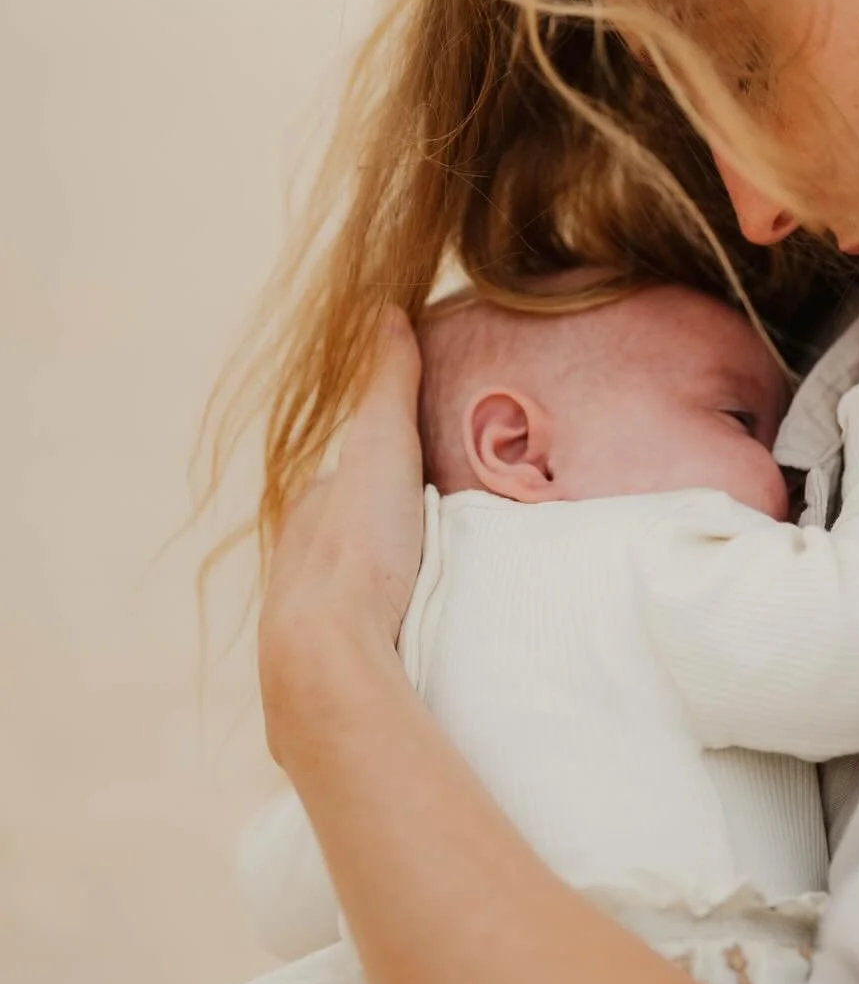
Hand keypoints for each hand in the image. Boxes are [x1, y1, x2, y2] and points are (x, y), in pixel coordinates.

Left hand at [258, 307, 424, 768]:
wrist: (328, 655)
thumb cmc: (356, 547)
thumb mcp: (382, 445)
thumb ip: (388, 384)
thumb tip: (386, 310)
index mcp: (310, 513)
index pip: (344, 484)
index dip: (377, 475)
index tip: (415, 476)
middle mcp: (301, 566)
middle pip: (345, 543)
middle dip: (379, 538)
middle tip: (432, 536)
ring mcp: (313, 625)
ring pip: (351, 598)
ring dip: (381, 594)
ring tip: (430, 593)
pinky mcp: (333, 672)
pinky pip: (362, 645)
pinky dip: (384, 637)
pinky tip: (412, 644)